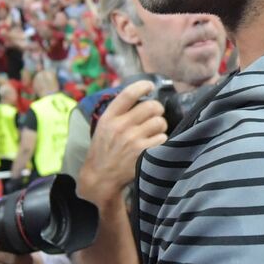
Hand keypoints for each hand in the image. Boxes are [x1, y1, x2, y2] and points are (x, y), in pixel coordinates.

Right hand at [78, 79, 166, 202]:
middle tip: (155, 115)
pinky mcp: (144, 153)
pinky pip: (163, 138)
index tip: (150, 86)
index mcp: (109, 117)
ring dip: (160, 126)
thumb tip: (140, 95)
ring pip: (160, 122)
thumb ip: (118, 111)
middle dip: (157, 110)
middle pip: (152, 106)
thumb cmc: (104, 149)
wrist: (100, 177)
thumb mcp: (103, 126)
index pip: (129, 93)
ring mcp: (133, 140)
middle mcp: (121, 126)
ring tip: (153, 132)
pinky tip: (153, 145)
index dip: (143, 86)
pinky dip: (161, 140)